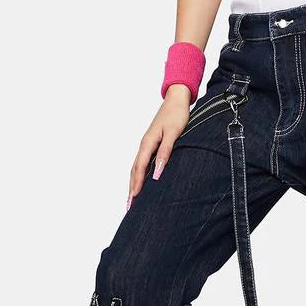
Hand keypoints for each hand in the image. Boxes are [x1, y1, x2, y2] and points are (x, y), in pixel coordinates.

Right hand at [127, 84, 191, 207]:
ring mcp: (147, 144)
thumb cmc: (177, 115)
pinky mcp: (152, 144)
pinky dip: (138, 174)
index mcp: (148, 143)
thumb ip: (165, 152)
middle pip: (134, 170)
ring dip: (133, 183)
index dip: (136, 185)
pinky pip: (142, 163)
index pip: (139, 169)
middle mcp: (145, 145)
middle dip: (131, 188)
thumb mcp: (173, 133)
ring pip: (136, 167)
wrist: (177, 100)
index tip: (133, 199)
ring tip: (131, 199)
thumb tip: (157, 172)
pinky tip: (141, 182)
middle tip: (128, 206)